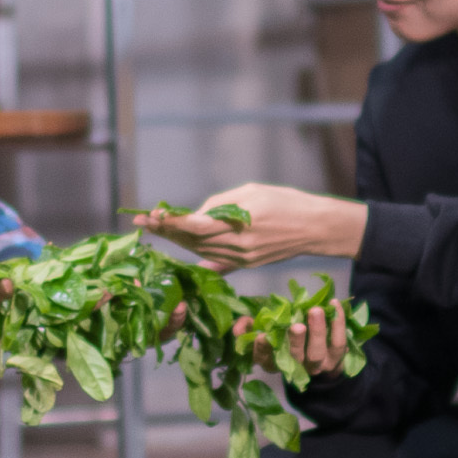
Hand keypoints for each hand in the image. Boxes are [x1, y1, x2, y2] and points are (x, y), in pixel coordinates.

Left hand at [138, 182, 364, 268]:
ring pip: (200, 252)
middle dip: (166, 230)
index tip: (150, 215)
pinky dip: (197, 254)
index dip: (170, 222)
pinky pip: (215, 262)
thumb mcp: (251, 191)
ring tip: (157, 229)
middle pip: (192, 241)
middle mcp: (237, 247)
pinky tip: (180, 248)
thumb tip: (195, 217)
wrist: (315, 227)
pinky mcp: (246, 265)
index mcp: (239, 225)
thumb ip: (219, 204)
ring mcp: (242, 260)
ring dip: (177, 241)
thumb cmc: (285, 201)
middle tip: (142, 221)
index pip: (194, 226)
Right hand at [255, 299, 348, 374]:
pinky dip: (338, 324)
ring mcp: (316, 365)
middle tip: (298, 325)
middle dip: (296, 341)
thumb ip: (248, 325)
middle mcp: (295, 367)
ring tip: (316, 310)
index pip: (266, 359)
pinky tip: (334, 304)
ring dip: (318, 332)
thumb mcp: (262, 327)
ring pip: (317, 353)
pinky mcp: (335, 359)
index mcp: (273, 361)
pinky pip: (339, 343)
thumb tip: (238, 329)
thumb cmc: (282, 331)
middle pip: (295, 358)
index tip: (262, 336)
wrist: (315, 346)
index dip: (264, 349)